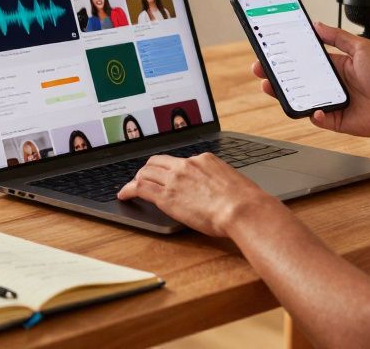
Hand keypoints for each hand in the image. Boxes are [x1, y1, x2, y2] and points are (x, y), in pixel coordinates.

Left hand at [117, 153, 271, 236]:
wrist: (242, 209)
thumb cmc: (245, 201)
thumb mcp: (233, 182)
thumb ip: (220, 181)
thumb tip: (220, 189)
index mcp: (204, 159)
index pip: (179, 160)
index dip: (168, 168)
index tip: (165, 173)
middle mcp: (187, 165)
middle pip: (157, 162)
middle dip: (148, 170)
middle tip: (142, 178)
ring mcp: (174, 179)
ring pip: (146, 173)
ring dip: (137, 179)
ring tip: (132, 188)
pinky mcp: (166, 196)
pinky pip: (140, 188)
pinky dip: (128, 189)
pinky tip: (124, 195)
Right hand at [251, 22, 369, 139]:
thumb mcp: (362, 48)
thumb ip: (338, 37)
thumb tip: (317, 25)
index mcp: (334, 66)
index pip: (304, 58)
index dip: (287, 54)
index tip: (270, 48)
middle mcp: (329, 83)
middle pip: (296, 78)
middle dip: (275, 73)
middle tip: (260, 67)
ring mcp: (329, 102)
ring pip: (299, 97)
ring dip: (282, 92)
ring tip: (270, 86)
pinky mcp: (333, 120)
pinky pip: (316, 117)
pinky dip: (313, 114)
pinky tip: (315, 109)